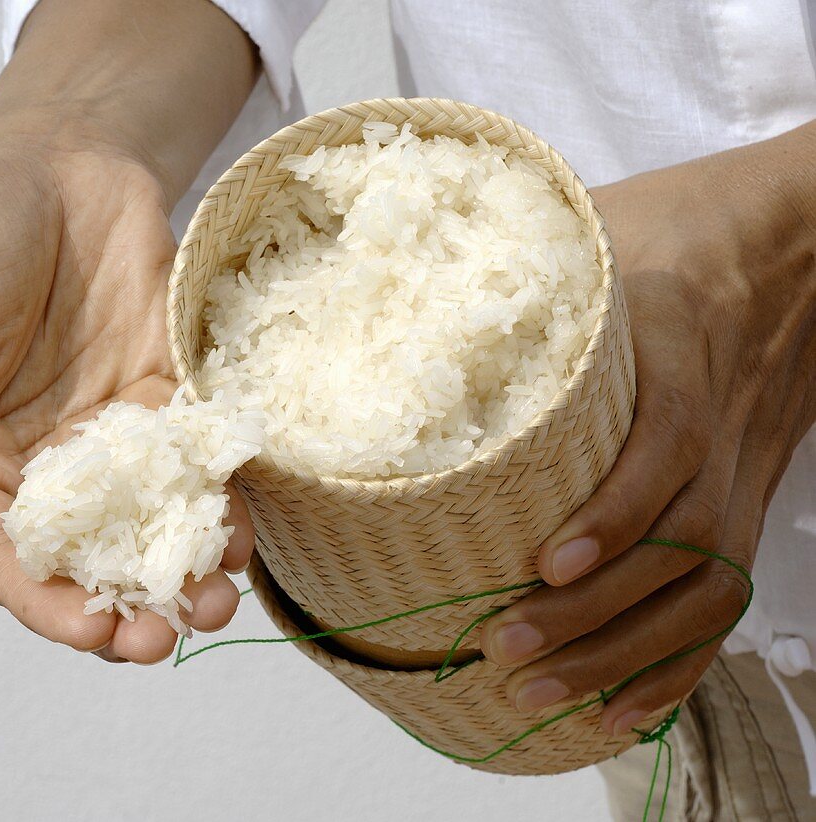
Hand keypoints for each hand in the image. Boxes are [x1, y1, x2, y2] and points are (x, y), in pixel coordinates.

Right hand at [0, 138, 252, 663]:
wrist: (51, 161)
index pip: (5, 562)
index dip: (47, 605)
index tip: (95, 633)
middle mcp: (43, 467)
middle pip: (88, 561)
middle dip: (128, 607)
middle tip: (169, 637)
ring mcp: (113, 437)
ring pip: (153, 526)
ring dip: (187, 570)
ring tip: (219, 601)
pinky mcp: (171, 400)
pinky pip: (201, 464)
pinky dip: (224, 503)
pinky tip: (242, 533)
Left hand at [478, 123, 815, 733]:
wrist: (797, 243)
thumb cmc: (685, 228)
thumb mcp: (602, 224)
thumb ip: (520, 258)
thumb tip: (403, 275)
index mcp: (679, 356)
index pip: (661, 454)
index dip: (610, 519)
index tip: (543, 565)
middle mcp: (719, 433)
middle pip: (677, 545)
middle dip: (592, 615)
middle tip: (504, 649)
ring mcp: (739, 476)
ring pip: (702, 588)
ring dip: (623, 654)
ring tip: (541, 691)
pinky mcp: (745, 501)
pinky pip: (725, 595)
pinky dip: (678, 663)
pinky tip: (623, 706)